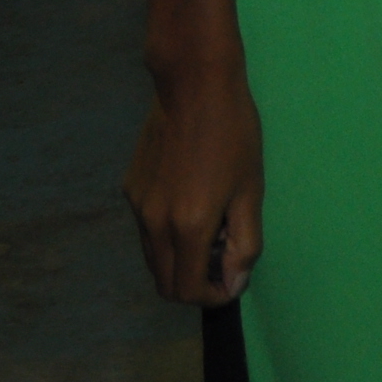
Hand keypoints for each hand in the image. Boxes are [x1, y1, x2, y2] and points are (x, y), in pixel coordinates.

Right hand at [123, 60, 264, 305]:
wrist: (194, 86)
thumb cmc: (233, 133)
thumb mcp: (251, 189)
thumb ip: (244, 242)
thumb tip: (234, 282)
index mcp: (187, 225)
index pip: (187, 290)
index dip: (213, 296)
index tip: (233, 281)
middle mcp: (153, 223)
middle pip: (164, 283)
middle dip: (195, 283)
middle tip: (225, 255)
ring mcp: (137, 207)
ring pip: (154, 258)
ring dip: (181, 259)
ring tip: (214, 224)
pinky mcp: (130, 190)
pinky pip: (147, 231)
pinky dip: (168, 235)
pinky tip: (194, 201)